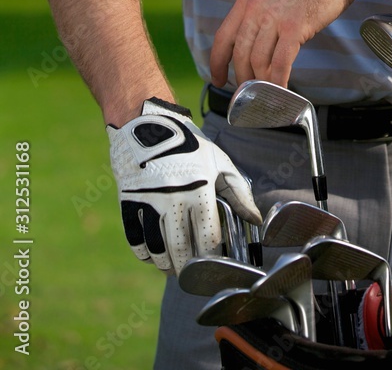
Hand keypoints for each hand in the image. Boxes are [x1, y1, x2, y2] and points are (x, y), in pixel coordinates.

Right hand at [107, 97, 261, 274]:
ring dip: (167, 265)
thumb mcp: (218, 162)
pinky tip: (154, 256)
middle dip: (190, 268)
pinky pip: (135, 240)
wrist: (147, 124)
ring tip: (175, 269)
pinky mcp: (128, 202)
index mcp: (199, 187)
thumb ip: (239, 192)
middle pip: (182, 249)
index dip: (214, 256)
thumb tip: (255, 220)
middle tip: (195, 275)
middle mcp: (173, 197)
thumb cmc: (189, 145)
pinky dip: (145, 254)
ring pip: (157, 250)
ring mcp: (148, 201)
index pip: (209, 237)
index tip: (217, 265)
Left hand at [210, 0, 359, 87]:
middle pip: (240, 54)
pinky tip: (282, 89)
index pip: (223, 37)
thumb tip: (252, 42)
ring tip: (266, 92)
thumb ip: (258, 14)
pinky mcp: (294, 28)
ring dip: (261, 81)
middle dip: (242, 78)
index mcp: (247, 1)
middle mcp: (256, 9)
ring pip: (258, 61)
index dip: (217, 62)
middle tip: (248, 92)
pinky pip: (281, 62)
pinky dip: (279, 80)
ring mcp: (274, 18)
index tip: (219, 79)